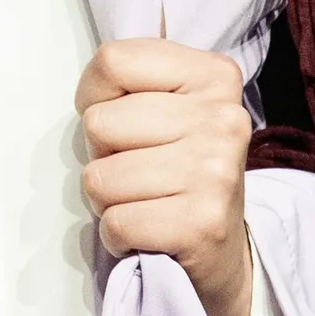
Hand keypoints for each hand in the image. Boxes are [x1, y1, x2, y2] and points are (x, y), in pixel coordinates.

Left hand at [77, 39, 257, 315]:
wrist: (225, 253)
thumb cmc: (178, 171)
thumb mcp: (165, 107)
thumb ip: (129, 83)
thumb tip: (89, 94)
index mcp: (214, 75)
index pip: (112, 61)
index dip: (95, 96)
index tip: (122, 121)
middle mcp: (223, 118)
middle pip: (98, 122)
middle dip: (102, 154)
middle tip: (138, 171)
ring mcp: (216, 171)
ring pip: (99, 177)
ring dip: (108, 200)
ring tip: (144, 202)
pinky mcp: (203, 224)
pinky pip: (116, 222)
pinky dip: (118, 235)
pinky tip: (148, 232)